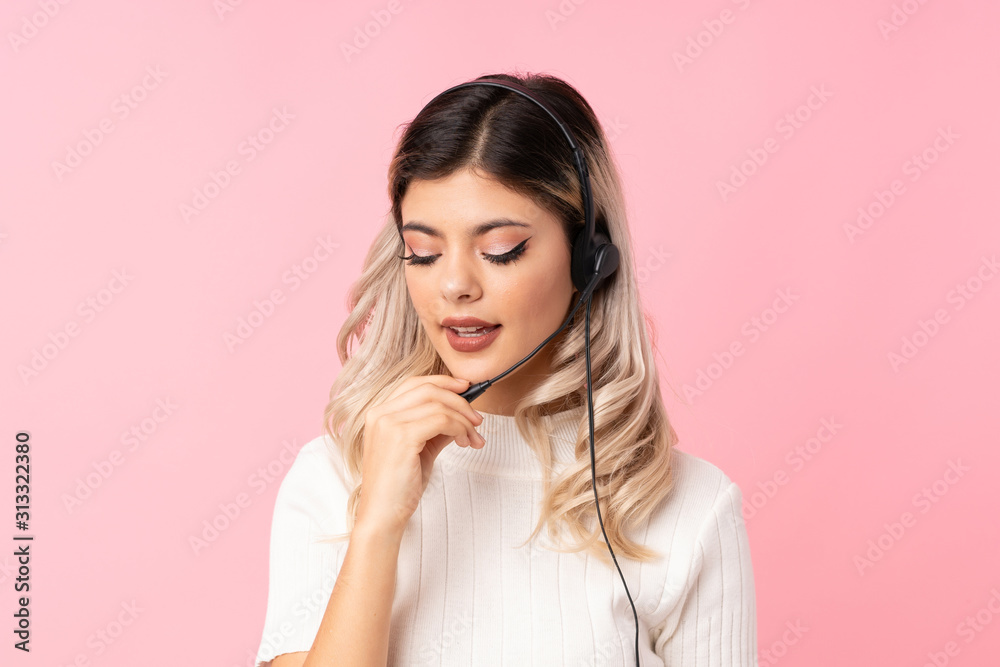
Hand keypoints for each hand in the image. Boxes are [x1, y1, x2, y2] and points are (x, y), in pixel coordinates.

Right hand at [355, 375, 485, 535]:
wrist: (383, 515)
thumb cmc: (398, 487)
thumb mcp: (420, 449)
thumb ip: (436, 429)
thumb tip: (461, 416)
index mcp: (380, 413)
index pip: (414, 383)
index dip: (443, 382)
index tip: (466, 389)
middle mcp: (380, 413)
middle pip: (428, 389)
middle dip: (459, 400)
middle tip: (477, 419)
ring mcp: (389, 423)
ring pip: (438, 404)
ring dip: (464, 419)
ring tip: (474, 437)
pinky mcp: (401, 436)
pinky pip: (442, 420)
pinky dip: (460, 428)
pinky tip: (464, 442)